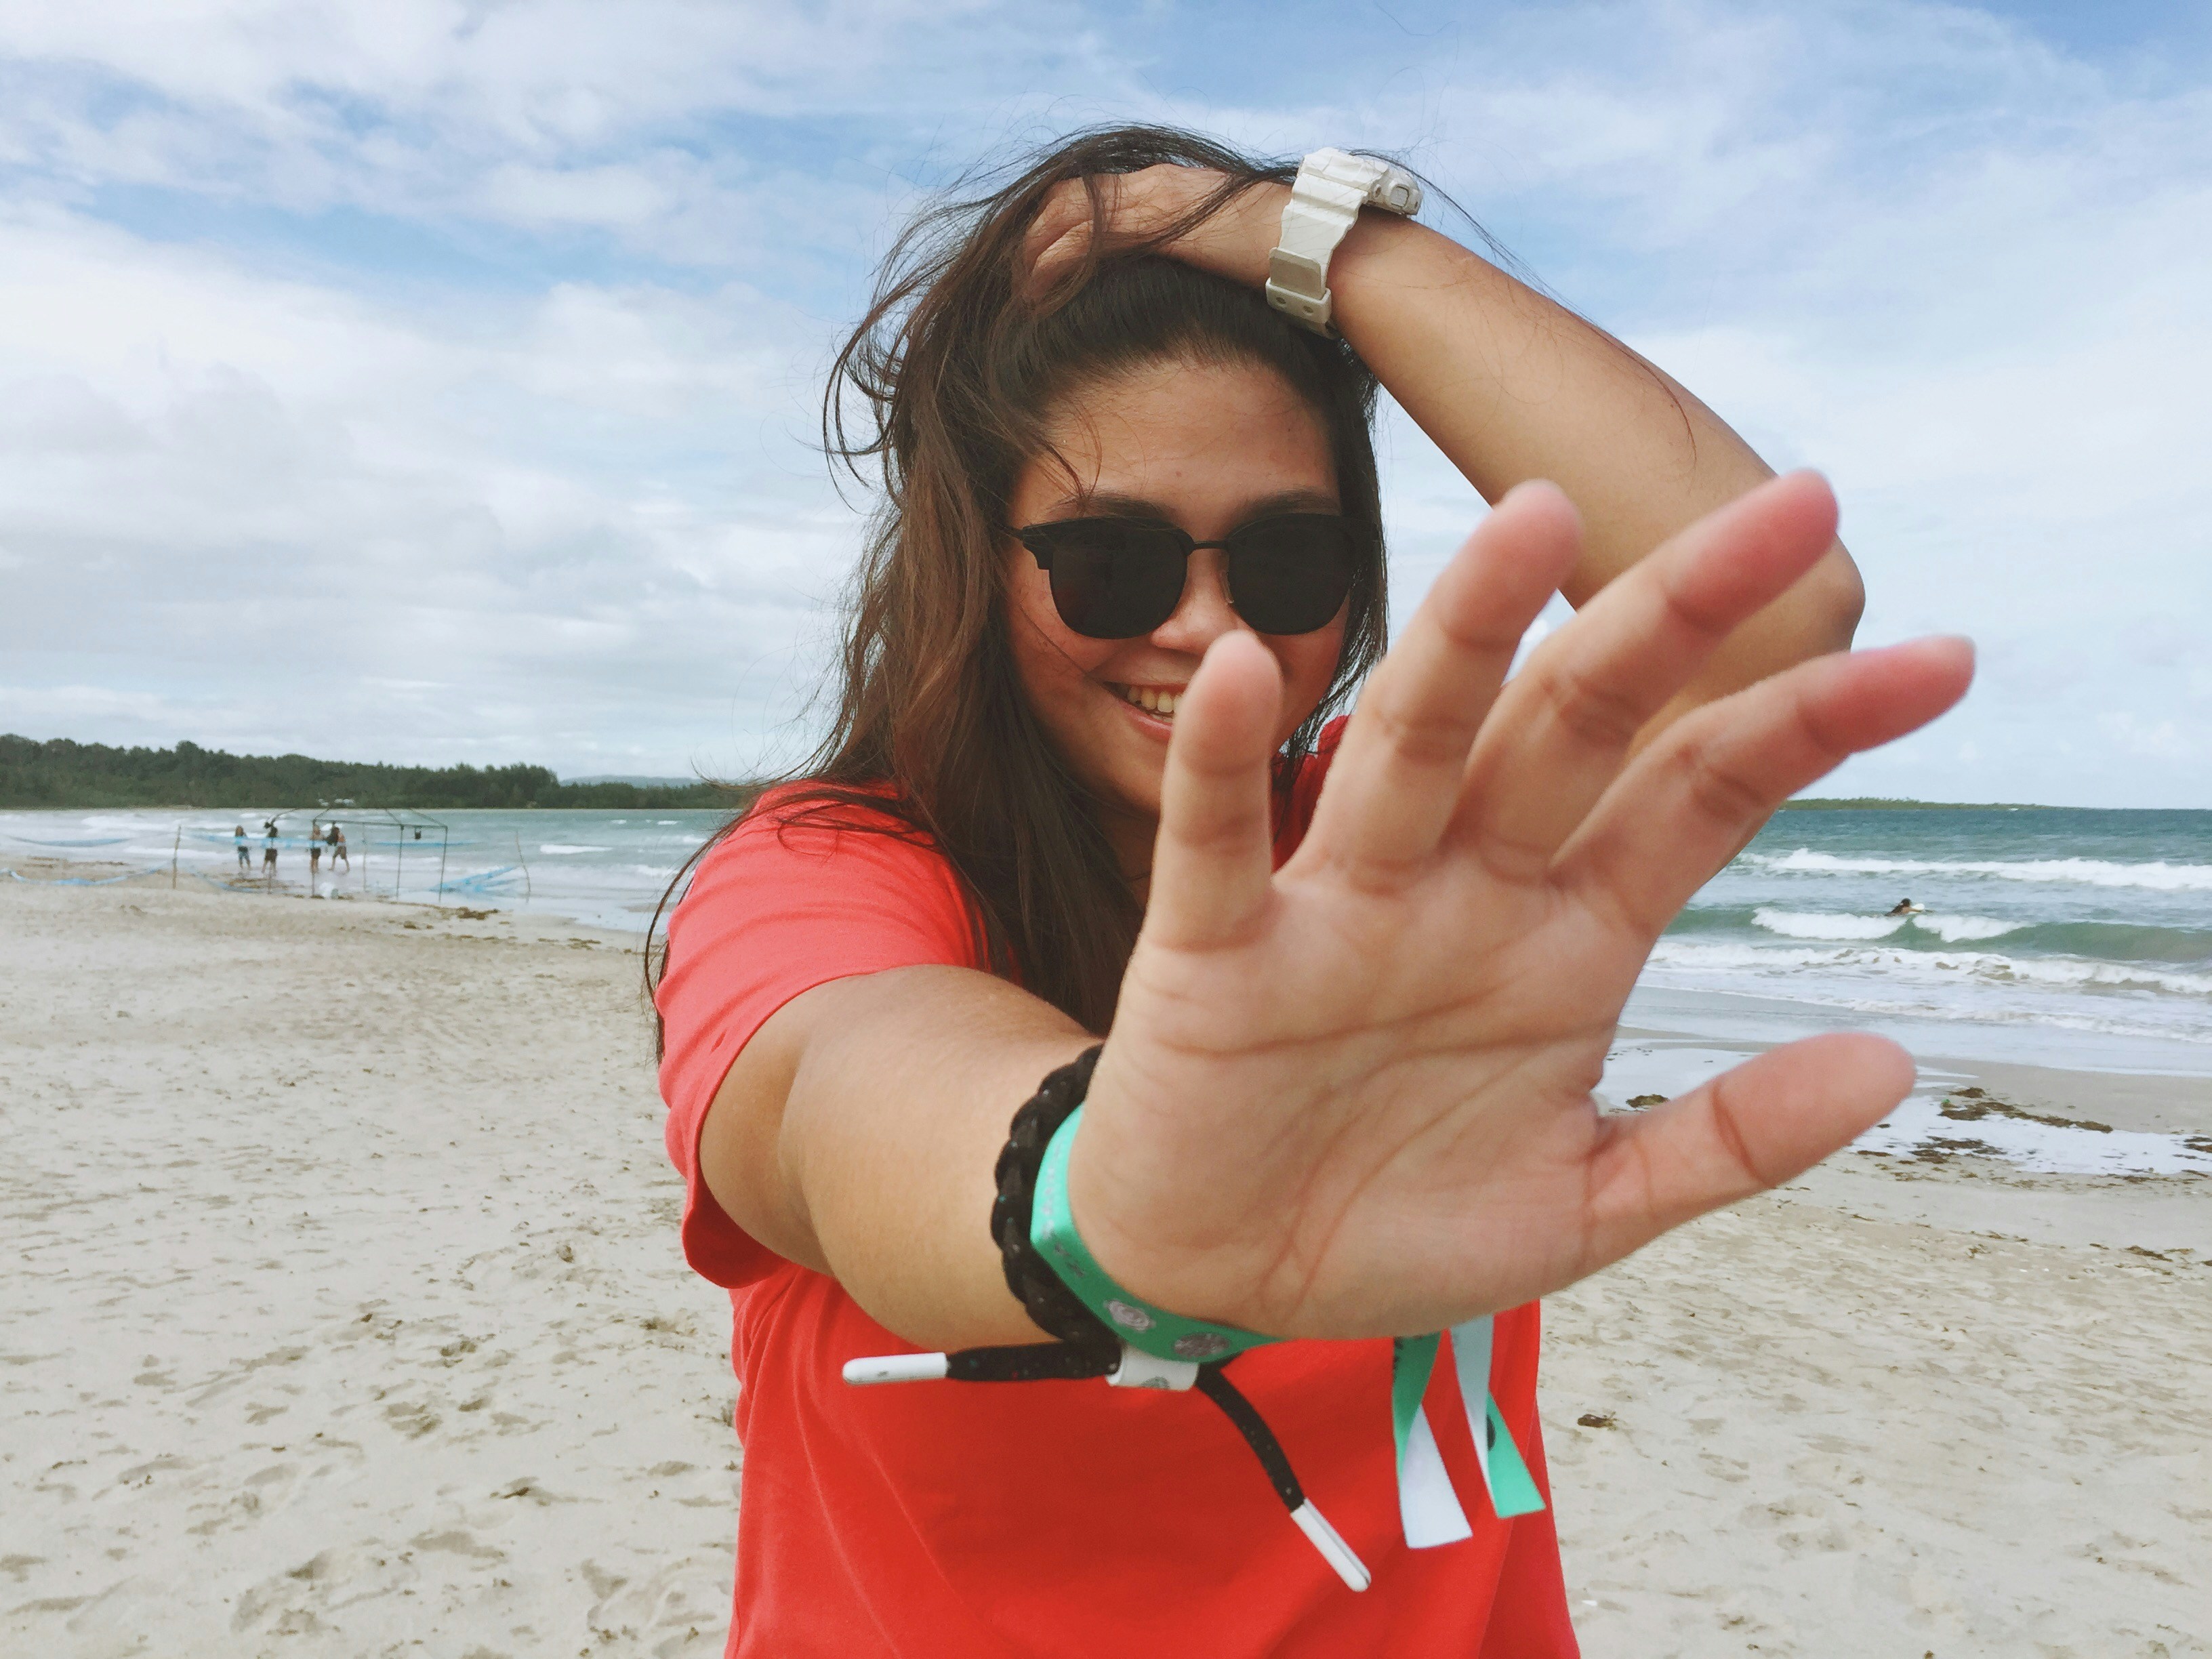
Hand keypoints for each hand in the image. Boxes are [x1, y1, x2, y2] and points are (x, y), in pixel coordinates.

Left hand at [1021, 164, 1286, 296]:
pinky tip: (1039, 295)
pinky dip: (1053, 265)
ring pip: (1065, 216)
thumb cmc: (1286, 257)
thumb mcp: (1229, 251)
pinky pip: (1085, 241)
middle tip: (1017, 280)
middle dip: (1033, 238)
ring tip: (1019, 293)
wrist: (1317, 247)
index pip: (1092, 193)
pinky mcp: (1154, 227)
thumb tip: (1189, 283)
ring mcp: (1152, 201)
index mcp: (1167, 186)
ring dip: (1034, 255)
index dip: (1057, 224)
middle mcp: (1152, 184)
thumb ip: (1197, 255)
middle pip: (1066, 198)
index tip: (1039, 262)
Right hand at [1073, 472, 1972, 1339]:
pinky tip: (1241, 670)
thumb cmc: (1398, 1219)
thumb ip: (1726, 1139)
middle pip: (1578, 726)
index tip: (1944, 659)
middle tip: (1793, 501)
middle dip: (1678, 616)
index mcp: (1566, 942)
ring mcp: (1342, 910)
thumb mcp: (1585, 1203)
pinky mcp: (1214, 952)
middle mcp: (1467, 894)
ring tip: (1536, 517)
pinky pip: (1219, 842)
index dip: (1809, 726)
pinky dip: (1223, 759)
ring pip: (1416, 748)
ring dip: (1469, 636)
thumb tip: (1894, 1062)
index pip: (1701, 798)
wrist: (1227, 1275)